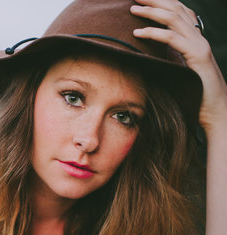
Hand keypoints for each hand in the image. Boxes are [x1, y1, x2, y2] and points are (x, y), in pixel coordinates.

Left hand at [130, 0, 226, 136]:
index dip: (161, 2)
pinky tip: (137, 33)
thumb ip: (166, 57)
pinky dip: (153, 33)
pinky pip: (173, 39)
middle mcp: (198, 37)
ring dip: (151, 12)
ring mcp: (199, 44)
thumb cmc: (193, 93)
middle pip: (175, 8)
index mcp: (193, 38)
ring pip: (174, 19)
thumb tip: (144, 53)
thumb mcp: (176, 69)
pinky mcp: (197, 56)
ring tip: (133, 8)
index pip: (178, 11)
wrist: (215, 110)